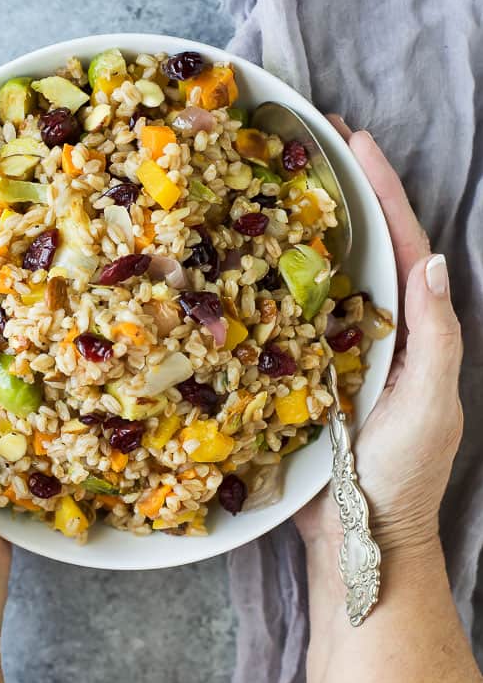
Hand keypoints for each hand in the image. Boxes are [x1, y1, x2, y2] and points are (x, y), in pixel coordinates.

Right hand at [296, 122, 463, 562]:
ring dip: (306, 230)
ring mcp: (339, 352)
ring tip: (278, 186)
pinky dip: (273, 283)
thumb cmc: (401, 477)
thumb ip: (436, 337)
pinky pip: (288, 319)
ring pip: (323, 278)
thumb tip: (433, 260)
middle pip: (364, 249)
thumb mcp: (431, 405)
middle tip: (313, 146)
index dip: (384, 192)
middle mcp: (378, 332)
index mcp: (415, 331)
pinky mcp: (304, 374)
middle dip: (346, 195)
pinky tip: (246, 261)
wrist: (358, 539)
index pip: (404, 246)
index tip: (356, 142)